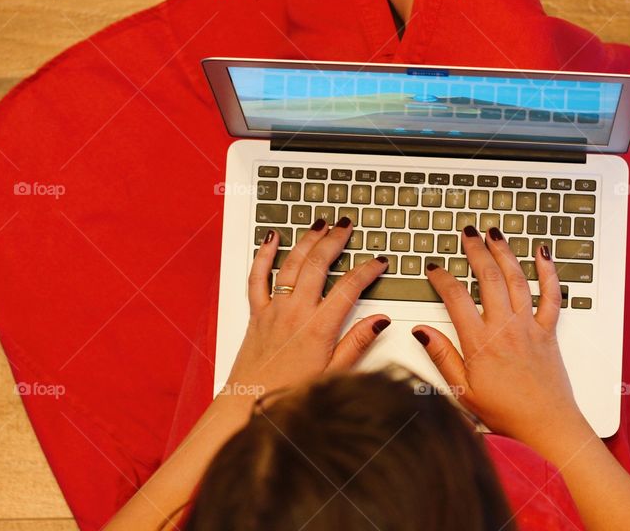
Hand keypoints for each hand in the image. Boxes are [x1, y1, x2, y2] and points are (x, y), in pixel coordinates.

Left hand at [223, 217, 390, 400]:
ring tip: (320, 224)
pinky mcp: (256, 313)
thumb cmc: (289, 395)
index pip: (349, 287)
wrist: (248, 406)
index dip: (367, 270)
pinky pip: (257, 277)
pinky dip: (264, 255)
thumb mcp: (334, 374)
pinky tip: (271, 239)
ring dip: (307, 240)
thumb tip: (380, 321)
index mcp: (318, 328)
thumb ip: (357, 343)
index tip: (379, 261)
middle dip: (335, 240)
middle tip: (346, 225)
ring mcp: (274, 309)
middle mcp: (295, 312)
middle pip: (318, 265)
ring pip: (291, 263)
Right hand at [415, 225, 584, 443]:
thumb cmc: (506, 413)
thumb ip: (442, 357)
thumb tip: (422, 332)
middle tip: (468, 234)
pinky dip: (548, 272)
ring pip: (517, 279)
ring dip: (504, 252)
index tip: (434, 269)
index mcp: (480, 342)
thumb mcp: (462, 391)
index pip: (456, 297)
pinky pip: (551, 295)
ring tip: (494, 234)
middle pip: (488, 278)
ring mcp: (529, 326)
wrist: (547, 426)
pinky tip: (543, 254)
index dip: (442, 278)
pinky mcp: (548, 331)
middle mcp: (505, 328)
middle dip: (475, 251)